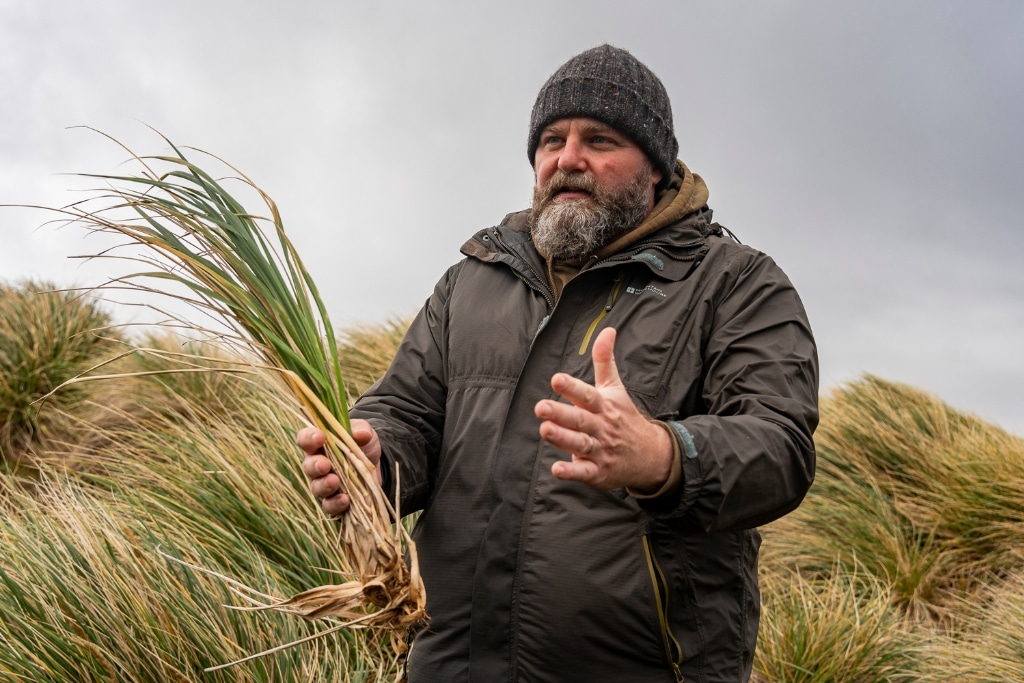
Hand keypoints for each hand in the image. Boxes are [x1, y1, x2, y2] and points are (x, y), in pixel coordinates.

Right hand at [298, 419, 381, 516]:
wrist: (375, 470)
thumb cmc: (363, 447)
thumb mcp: (366, 435)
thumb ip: (362, 430)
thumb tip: (361, 434)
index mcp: (319, 445)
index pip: (305, 439)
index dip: (309, 438)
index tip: (320, 437)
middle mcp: (316, 465)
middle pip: (308, 466)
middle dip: (315, 465)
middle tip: (325, 464)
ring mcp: (323, 485)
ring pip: (316, 487)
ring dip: (324, 485)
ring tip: (335, 482)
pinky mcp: (333, 501)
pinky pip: (329, 505)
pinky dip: (335, 503)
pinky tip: (345, 500)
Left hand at [534, 327, 672, 491]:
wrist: (650, 455)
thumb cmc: (624, 418)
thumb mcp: (615, 388)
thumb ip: (605, 360)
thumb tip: (607, 329)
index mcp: (603, 406)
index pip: (587, 394)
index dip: (571, 387)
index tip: (556, 379)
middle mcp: (601, 427)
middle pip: (580, 419)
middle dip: (560, 414)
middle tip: (540, 406)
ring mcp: (600, 450)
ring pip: (580, 444)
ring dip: (562, 438)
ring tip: (544, 429)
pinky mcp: (598, 471)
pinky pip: (584, 472)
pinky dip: (571, 472)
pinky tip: (557, 469)